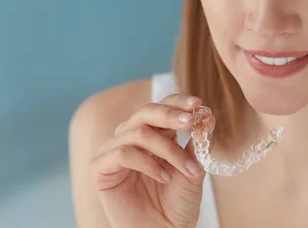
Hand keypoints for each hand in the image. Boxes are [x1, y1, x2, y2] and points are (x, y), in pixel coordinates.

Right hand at [89, 94, 214, 227]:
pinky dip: (146, 162)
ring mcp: (113, 151)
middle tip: (190, 122)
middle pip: (146, 112)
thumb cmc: (177, 204)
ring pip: (138, 133)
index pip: (162, 106)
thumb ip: (198, 141)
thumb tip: (208, 114)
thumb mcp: (194, 168)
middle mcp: (130, 137)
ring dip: (167, 149)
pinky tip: (163, 177)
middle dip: (170, 115)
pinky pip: (122, 153)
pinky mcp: (99, 168)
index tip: (198, 104)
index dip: (178, 102)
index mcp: (153, 133)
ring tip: (187, 169)